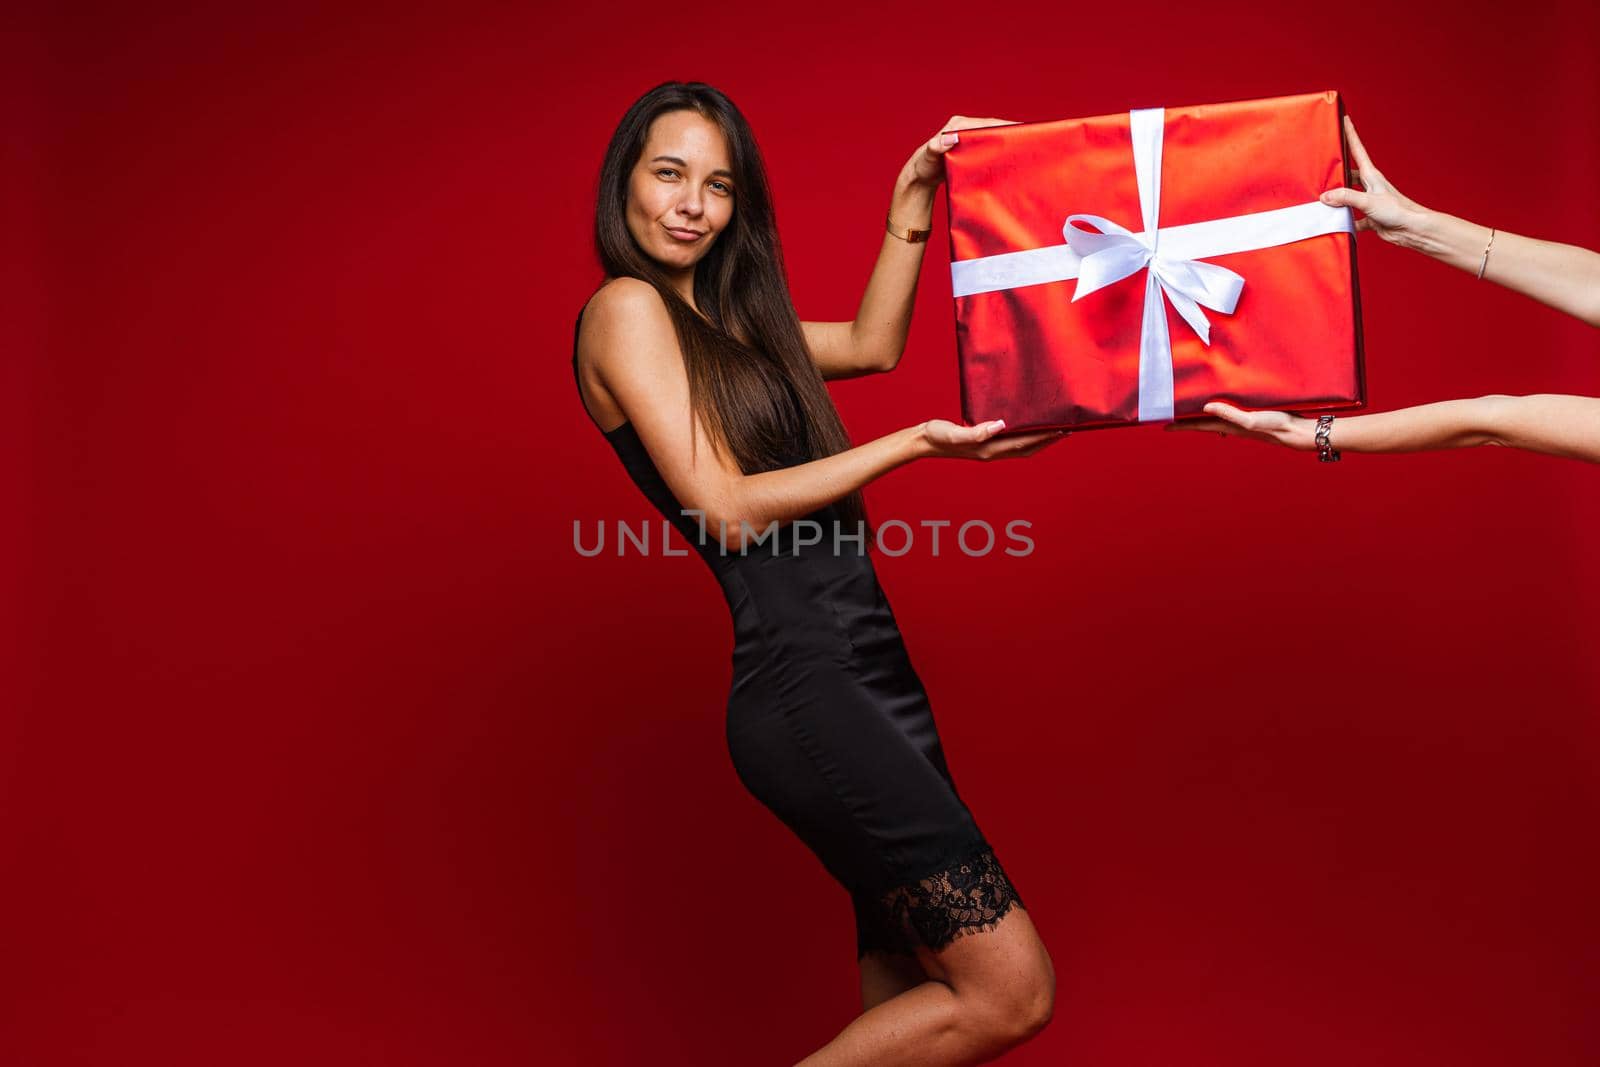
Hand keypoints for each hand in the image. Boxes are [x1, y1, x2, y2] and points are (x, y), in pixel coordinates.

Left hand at [902, 115, 1020, 188]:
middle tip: (1031, 141)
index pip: (985, 124)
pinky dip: (1000, 151)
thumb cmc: (923, 166)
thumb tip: (947, 139)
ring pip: (993, 138)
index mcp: (958, 125)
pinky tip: (1012, 159)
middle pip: (993, 128)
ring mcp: (969, 139)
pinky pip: (989, 147)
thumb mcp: (927, 157)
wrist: (921, 177)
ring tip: (1027, 149)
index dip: (1004, 127)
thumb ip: (934, 148)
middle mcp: (965, 128)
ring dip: (1008, 142)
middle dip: (1011, 133)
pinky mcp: (971, 149)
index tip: (1020, 132)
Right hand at [921, 418, 1068, 459]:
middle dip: (1047, 440)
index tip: (1062, 429)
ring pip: (1021, 446)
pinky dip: (1024, 436)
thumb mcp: (954, 432)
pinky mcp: (984, 443)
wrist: (922, 440)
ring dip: (1038, 440)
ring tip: (1053, 429)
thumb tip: (1001, 425)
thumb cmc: (936, 435)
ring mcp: (988, 449)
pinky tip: (1026, 426)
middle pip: (1027, 448)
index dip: (1044, 438)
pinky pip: (1011, 441)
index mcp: (988, 450)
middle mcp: (992, 452)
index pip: (1023, 444)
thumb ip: (977, 431)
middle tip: (1067, 429)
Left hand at [1166, 402, 1316, 449]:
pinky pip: (1230, 413)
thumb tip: (1206, 406)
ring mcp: (1243, 422)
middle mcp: (1233, 425)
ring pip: (1217, 418)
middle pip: (1205, 422)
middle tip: (1174, 415)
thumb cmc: (1276, 426)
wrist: (1299, 432)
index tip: (1164, 425)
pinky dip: (1221, 409)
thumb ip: (1230, 414)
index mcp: (1229, 426)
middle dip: (1189, 420)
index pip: (1199, 425)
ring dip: (1203, 415)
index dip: (1182, 425)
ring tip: (1192, 409)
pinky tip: (1223, 406)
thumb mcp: (1251, 420)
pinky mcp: (1254, 416)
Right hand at [1319, 116, 1430, 247]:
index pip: (1357, 150)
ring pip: (1348, 197)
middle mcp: (1369, 186)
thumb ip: (1346, 197)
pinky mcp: (1369, 217)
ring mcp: (1369, 202)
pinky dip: (1344, 221)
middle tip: (1322, 165)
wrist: (1411, 228)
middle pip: (1348, 174)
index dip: (1350, 134)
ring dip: (1337, 199)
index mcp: (1371, 176)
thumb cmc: (1398, 210)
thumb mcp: (1368, 200)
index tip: (1344, 120)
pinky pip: (1352, 217)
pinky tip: (1336, 224)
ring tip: (1322, 200)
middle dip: (1336, 170)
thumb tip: (1326, 195)